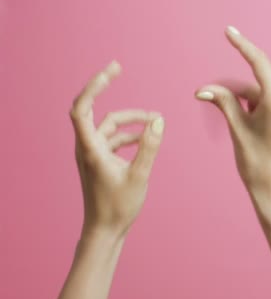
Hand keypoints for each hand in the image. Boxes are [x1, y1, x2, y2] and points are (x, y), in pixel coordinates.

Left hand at [70, 61, 164, 237]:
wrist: (105, 231)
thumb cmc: (118, 207)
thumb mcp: (140, 175)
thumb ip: (150, 146)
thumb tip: (159, 121)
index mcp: (91, 149)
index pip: (82, 108)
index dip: (95, 85)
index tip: (113, 69)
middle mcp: (87, 147)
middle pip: (96, 111)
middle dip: (107, 89)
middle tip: (119, 68)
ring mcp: (93, 154)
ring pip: (110, 125)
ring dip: (131, 120)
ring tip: (156, 121)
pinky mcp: (100, 160)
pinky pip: (114, 138)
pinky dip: (130, 134)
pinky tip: (147, 138)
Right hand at [195, 26, 270, 225]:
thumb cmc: (256, 165)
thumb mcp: (237, 130)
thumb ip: (224, 102)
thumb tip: (202, 89)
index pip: (259, 63)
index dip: (243, 45)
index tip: (230, 32)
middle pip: (262, 83)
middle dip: (244, 94)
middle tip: (231, 112)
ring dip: (263, 97)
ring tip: (256, 122)